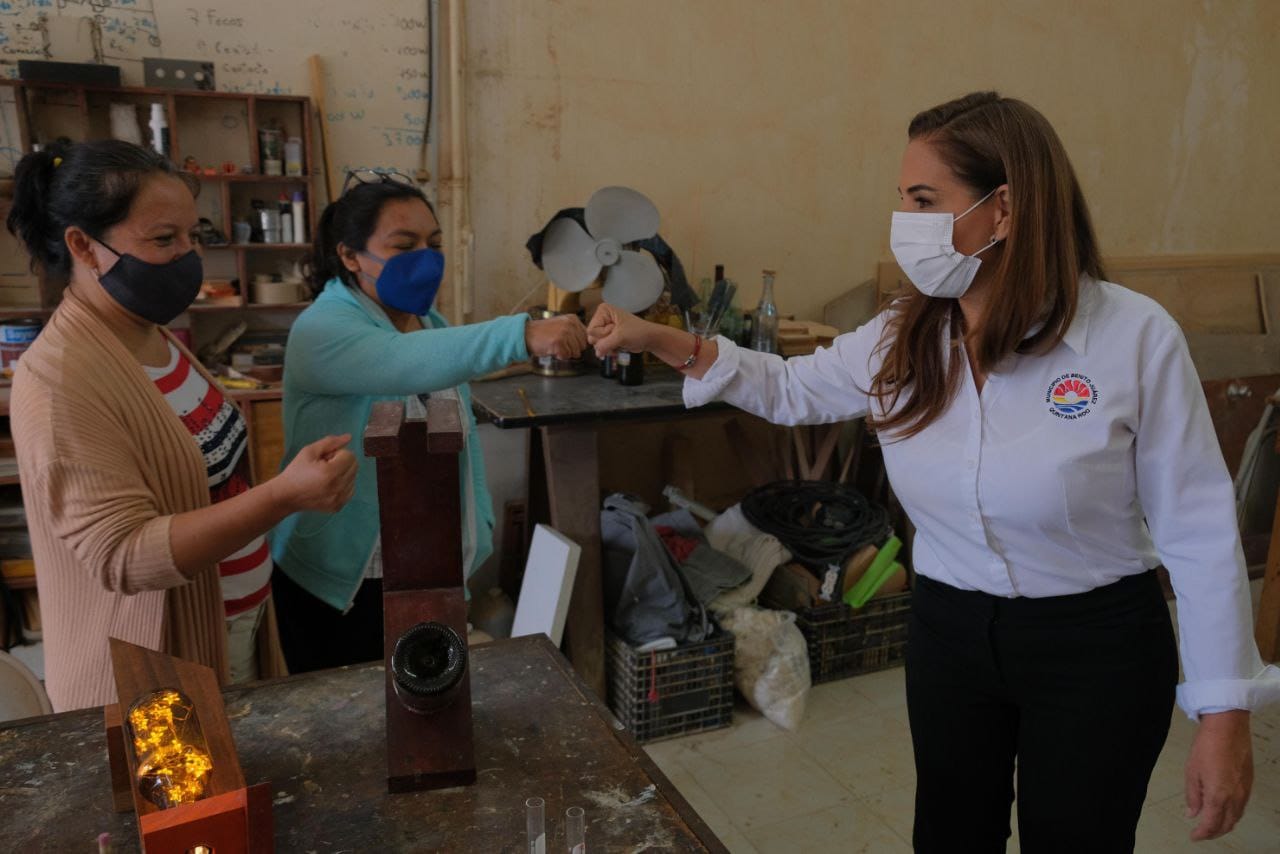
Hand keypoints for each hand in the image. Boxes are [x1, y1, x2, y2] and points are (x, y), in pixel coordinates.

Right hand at [273, 434, 357, 513]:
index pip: (350, 455)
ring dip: (342, 474)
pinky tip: (328, 486)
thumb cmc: (296, 471)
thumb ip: (330, 442)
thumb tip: (349, 437)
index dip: (336, 453)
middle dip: (341, 462)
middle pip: (354, 466)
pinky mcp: (338, 506)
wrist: (286, 496)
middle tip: (324, 466)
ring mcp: (340, 499)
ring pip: (353, 478)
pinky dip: (342, 485)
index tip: (324, 459)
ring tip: (325, 477)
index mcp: (331, 472)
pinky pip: (350, 490)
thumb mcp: (309, 451)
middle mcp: (338, 487)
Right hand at [525, 314, 587, 359]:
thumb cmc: (544, 332)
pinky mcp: (558, 342)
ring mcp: (564, 333)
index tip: (567, 343)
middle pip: (582, 346)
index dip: (577, 343)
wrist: (527, 334)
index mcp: (573, 319)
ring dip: (565, 353)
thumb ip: (574, 331)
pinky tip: (552, 349)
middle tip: (560, 345)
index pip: (585, 337)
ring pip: (575, 352)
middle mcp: (570, 324)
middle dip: (572, 349)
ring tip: (555, 346)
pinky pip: (566, 356)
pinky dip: (559, 356)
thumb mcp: (562, 325)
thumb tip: (586, 343)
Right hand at [586, 303, 652, 356]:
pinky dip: (610, 350)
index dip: (603, 334)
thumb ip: (604, 345)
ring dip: (608, 347)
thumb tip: (596, 354)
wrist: (649, 338)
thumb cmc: (638, 332)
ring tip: (620, 342)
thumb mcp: (620, 337)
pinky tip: (619, 346)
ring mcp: (604, 327)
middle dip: (606, 342)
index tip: (616, 330)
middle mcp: (602, 317)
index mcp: (603, 311)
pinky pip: (602, 348)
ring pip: (597, 344)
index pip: (592, 330)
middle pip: (592, 337)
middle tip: (619, 336)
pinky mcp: (608, 336)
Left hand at [1185, 710, 1252, 840]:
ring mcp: (1244, 790)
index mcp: (1218, 796)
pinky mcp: (1249, 783)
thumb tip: (1193, 813)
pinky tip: (1225, 810)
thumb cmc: (1207, 747)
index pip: (1211, 824)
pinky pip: (1242, 806)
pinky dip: (1233, 814)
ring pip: (1236, 817)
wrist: (1228, 729)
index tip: (1194, 836)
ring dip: (1225, 824)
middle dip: (1214, 832)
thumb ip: (1193, 796)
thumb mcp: (1192, 772)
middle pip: (1227, 824)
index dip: (1202, 834)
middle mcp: (1235, 797)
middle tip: (1202, 833)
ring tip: (1212, 824)